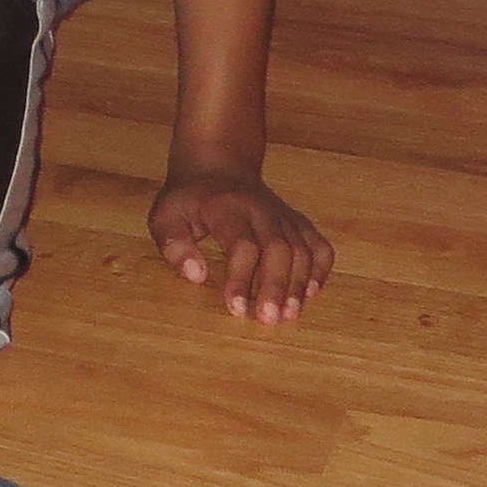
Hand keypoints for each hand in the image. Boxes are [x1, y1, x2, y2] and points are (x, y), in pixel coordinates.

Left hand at [147, 166, 332, 322]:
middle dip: (276, 287)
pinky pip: (319, 246)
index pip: (242, 246)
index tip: (236, 309)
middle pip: (279, 250)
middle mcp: (263, 211)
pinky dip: (320, 270)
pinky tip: (310, 293)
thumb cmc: (189, 199)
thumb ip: (174, 244)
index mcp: (228, 209)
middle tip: (269, 320)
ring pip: (302, 250)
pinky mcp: (299, 222)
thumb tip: (196, 275)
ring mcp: (285, 216)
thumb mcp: (166, 215)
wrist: (218, 166)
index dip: (241, 279)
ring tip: (289, 315)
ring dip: (298, 284)